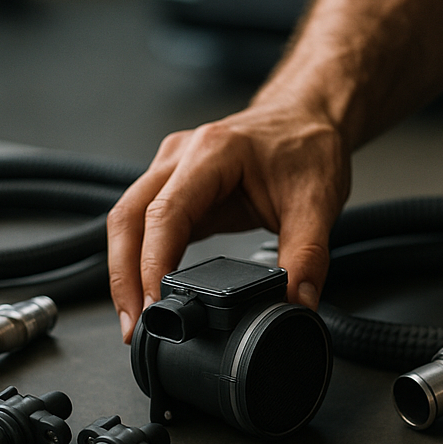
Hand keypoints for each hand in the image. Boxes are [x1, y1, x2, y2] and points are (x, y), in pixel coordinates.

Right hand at [107, 100, 350, 342]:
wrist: (309, 118)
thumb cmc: (309, 147)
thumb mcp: (318, 204)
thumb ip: (307, 257)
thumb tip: (296, 303)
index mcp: (213, 152)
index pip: (165, 213)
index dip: (152, 263)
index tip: (156, 304)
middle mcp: (182, 156)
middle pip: (128, 217)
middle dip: (124, 275)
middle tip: (136, 325)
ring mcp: (174, 170)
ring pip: (128, 220)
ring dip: (125, 270)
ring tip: (138, 319)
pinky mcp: (178, 189)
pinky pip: (147, 225)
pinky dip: (141, 259)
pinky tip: (149, 293)